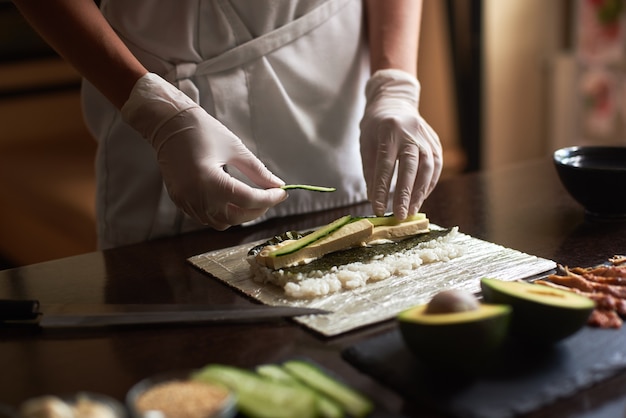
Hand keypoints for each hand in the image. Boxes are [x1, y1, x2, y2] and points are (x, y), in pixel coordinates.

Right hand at [121, 73, 286, 229]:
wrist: (169, 125)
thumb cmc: (203, 131)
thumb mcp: (235, 149)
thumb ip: (257, 171)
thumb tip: (277, 185)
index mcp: (211, 182)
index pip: (248, 200)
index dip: (269, 198)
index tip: (282, 193)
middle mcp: (197, 198)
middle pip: (236, 217)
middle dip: (257, 209)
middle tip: (269, 196)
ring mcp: (186, 202)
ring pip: (221, 222)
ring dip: (239, 214)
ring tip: (251, 198)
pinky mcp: (180, 202)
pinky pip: (206, 217)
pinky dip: (222, 212)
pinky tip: (231, 199)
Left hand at [359, 69, 441, 218]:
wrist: (395, 101)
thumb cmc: (376, 126)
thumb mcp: (366, 144)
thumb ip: (370, 171)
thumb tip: (374, 199)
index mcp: (389, 131)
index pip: (386, 164)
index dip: (382, 188)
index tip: (378, 208)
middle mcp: (411, 132)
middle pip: (410, 166)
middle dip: (405, 193)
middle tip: (400, 215)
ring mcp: (426, 136)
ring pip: (428, 167)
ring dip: (420, 192)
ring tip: (411, 210)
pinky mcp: (435, 142)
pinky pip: (436, 166)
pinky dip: (429, 184)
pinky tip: (421, 198)